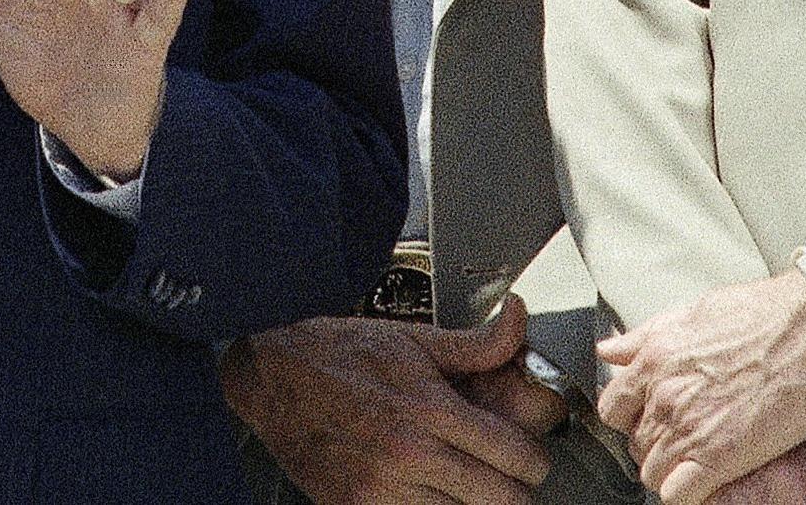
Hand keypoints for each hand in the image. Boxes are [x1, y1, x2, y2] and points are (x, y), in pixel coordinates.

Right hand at [220, 300, 554, 502]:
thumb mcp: (413, 340)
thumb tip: (518, 319)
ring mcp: (382, 490)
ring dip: (471, 504)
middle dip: (512, 489)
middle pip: (501, 500)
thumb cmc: (340, 354)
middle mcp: (410, 454)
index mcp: (430, 409)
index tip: (528, 457)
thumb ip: (476, 344)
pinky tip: (428, 492)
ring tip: (463, 483)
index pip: (516, 456)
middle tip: (505, 476)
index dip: (534, 459)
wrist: (271, 375)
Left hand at [594, 271, 805, 504]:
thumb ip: (644, 336)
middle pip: (635, 444)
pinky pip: (678, 495)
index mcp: (654, 360)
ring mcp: (689, 428)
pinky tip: (708, 482)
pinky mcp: (720, 456)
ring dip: (671, 472)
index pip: (613, 409)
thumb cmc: (761, 314)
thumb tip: (610, 349)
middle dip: (655, 447)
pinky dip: (689, 495)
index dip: (631, 419)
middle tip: (684, 442)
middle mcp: (664, 395)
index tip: (651, 420)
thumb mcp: (689, 313)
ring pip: (652, 473)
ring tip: (699, 463)